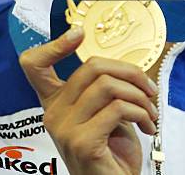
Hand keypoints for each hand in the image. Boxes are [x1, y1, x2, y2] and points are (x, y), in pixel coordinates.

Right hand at [19, 26, 158, 174]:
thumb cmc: (112, 150)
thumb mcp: (105, 112)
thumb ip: (103, 87)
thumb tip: (126, 66)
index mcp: (55, 102)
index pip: (34, 65)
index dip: (53, 45)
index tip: (77, 33)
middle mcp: (53, 113)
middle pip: (91, 67)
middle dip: (129, 72)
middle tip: (149, 89)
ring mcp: (64, 128)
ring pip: (107, 85)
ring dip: (139, 96)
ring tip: (150, 111)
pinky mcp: (81, 142)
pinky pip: (118, 108)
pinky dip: (141, 113)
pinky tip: (148, 126)